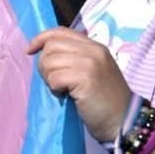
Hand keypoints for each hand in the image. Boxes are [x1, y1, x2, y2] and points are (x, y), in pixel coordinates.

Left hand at [28, 27, 130, 142]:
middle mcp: (93, 50)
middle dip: (44, 64)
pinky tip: (65, 95)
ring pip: (49, 61)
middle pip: (51, 46)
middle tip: (54, 81)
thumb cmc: (103, 100)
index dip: (40, 39)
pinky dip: (54, 88)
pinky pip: (55, 78)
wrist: (125, 122)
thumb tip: (43, 51)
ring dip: (48, 77)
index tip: (29, 51)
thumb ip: (73, 57)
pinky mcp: (86, 78)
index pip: (60, 31)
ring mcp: (90, 63)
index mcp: (94, 46)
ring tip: (61, 89)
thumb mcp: (91, 70)